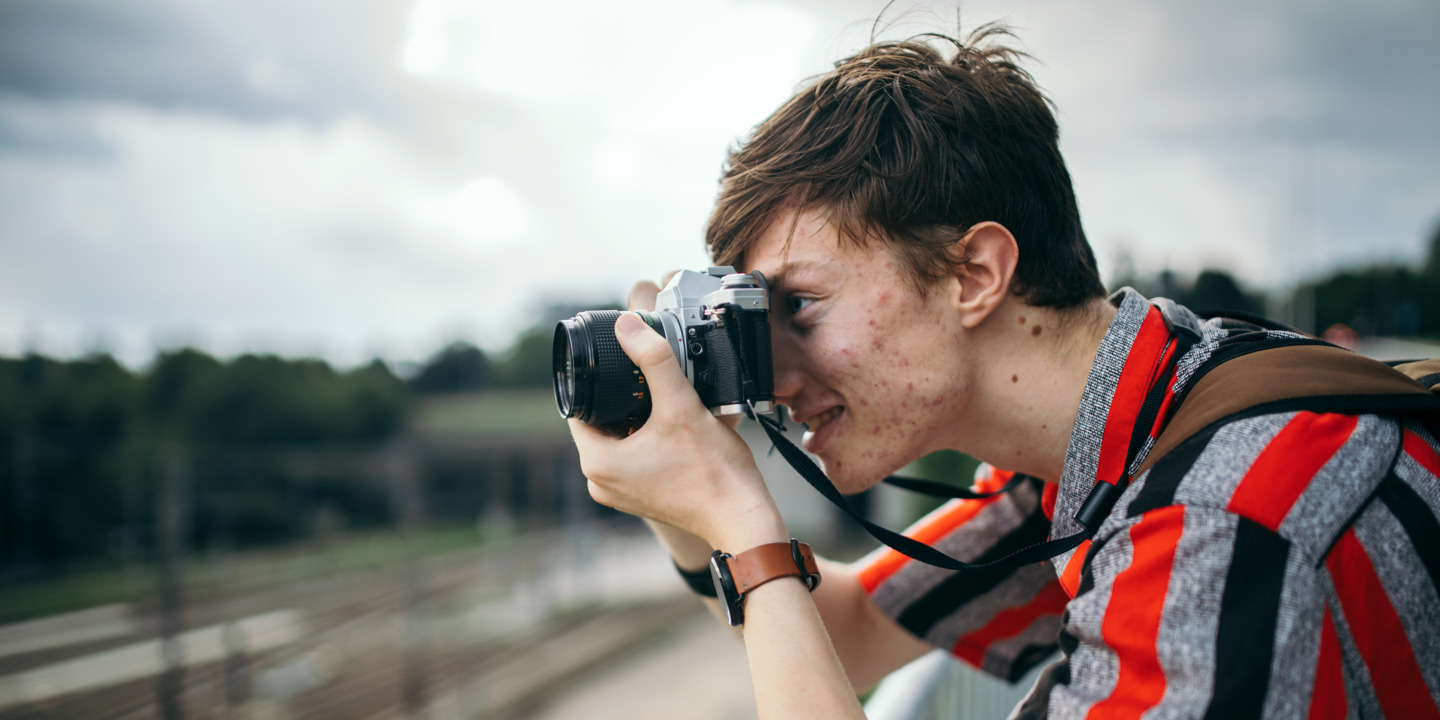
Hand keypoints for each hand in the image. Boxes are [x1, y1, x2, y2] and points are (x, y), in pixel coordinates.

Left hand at [568, 308, 784, 551]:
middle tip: (652, 383)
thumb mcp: (681, 405)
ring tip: (666, 404)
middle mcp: (599, 483)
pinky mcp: (639, 498)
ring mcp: (619, 494)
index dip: (600, 381)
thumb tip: (626, 324)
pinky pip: (633, 457)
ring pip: (619, 438)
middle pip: (601, 421)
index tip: (623, 365)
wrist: (741, 518)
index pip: (580, 407)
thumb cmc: (713, 472)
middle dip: (623, 399)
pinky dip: (647, 439)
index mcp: (596, 463)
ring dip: (637, 418)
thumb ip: (654, 360)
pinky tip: (673, 429)